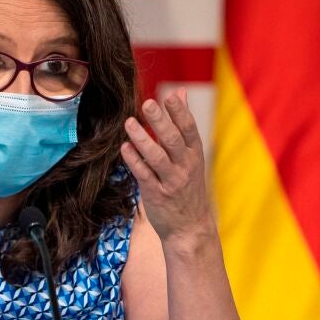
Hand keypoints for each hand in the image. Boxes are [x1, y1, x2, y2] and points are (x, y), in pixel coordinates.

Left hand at [120, 90, 215, 246]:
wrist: (190, 228)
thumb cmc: (188, 187)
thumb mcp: (192, 156)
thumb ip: (183, 124)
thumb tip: (180, 91)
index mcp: (195, 155)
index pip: (189, 130)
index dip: (180, 113)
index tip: (169, 96)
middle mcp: (185, 167)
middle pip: (173, 141)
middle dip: (161, 122)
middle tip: (147, 104)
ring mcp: (171, 181)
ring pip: (157, 157)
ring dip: (142, 139)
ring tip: (129, 123)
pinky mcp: (156, 194)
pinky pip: (144, 175)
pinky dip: (134, 161)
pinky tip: (124, 148)